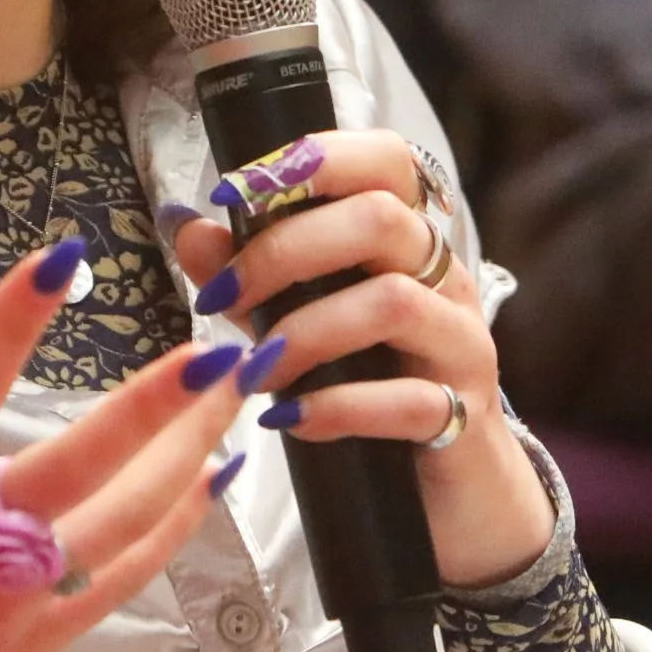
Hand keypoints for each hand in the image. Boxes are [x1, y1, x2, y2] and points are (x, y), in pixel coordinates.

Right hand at [0, 237, 248, 651]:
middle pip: (82, 460)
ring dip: (186, 453)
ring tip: (234, 391)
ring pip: (122, 516)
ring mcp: (8, 596)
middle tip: (223, 349)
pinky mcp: (33, 640)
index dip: (13, 318)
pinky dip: (176, 526)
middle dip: (158, 404)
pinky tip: (214, 478)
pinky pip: (123, 576)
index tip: (67, 258)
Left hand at [164, 130, 555, 587]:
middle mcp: (446, 279)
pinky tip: (291, 420)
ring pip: (395, 303)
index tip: (237, 190)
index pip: (387, 160)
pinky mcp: (464, 415)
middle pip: (383, 219)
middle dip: (286, 250)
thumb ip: (251, 274)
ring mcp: (463, 344)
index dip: (317, 157)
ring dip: (307, 331)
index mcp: (410, 241)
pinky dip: (338, 407)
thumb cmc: (373, 388)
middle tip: (223, 296)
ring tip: (255, 368)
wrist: (449, 494)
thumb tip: (188, 225)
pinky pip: (409, 400)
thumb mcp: (304, 323)